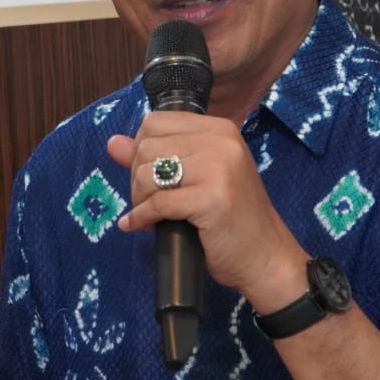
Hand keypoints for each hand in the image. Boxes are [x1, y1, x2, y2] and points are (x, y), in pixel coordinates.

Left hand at [110, 111, 308, 311]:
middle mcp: (221, 141)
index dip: (141, 150)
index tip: (151, 177)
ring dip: (139, 200)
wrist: (266, 257)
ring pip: (147, 173)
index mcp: (219, 129)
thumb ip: (156, 156)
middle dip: (137, 178)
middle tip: (152, 202)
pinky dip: (142, 218)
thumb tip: (113, 142)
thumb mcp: (196, 178)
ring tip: (153, 215)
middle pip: (147, 147)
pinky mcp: (212, 199)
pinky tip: (143, 227)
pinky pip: (156, 203)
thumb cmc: (232, 219)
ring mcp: (219, 169)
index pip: (155, 122)